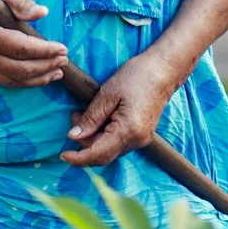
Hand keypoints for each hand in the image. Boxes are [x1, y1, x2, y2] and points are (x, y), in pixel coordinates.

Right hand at [0, 0, 65, 87]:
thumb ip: (20, 2)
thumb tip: (42, 13)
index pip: (20, 48)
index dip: (44, 51)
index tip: (63, 48)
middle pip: (20, 68)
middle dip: (46, 65)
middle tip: (65, 59)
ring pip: (14, 79)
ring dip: (39, 78)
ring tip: (58, 72)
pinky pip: (5, 80)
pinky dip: (25, 81)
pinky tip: (41, 77)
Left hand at [62, 52, 180, 165]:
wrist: (164, 70)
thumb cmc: (137, 76)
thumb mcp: (108, 93)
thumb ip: (91, 117)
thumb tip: (74, 136)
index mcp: (128, 130)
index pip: (98, 154)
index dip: (79, 158)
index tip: (63, 155)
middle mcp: (137, 140)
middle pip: (103, 155)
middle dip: (84, 142)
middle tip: (73, 117)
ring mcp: (142, 139)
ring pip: (110, 150)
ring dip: (93, 138)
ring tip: (83, 114)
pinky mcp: (142, 135)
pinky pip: (119, 143)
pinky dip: (104, 136)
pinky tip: (99, 119)